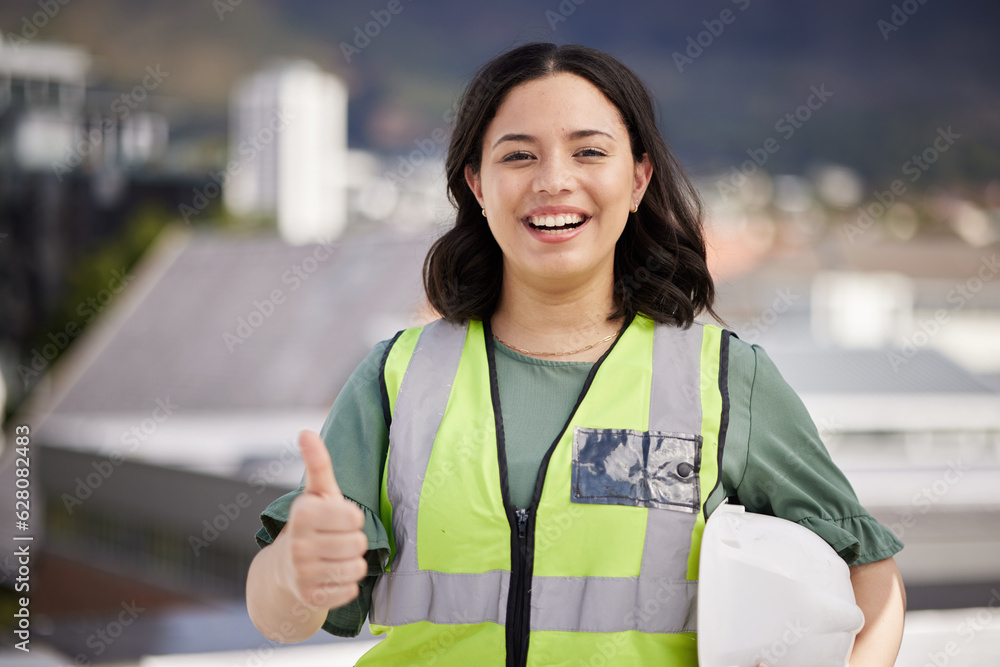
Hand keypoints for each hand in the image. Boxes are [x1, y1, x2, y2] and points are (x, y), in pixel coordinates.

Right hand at [281, 429, 368, 610]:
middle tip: (337, 540)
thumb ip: (317, 463)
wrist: (283, 571)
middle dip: (354, 541)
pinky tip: (331, 578)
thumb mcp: (316, 493)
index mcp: (302, 514)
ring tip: (336, 557)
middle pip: (358, 543)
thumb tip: (306, 432)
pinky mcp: (311, 598)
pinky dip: (346, 585)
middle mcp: (298, 544)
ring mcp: (302, 574)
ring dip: (353, 563)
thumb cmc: (311, 525)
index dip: (352, 518)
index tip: (338, 519)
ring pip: (356, 568)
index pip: (354, 518)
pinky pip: (349, 591)